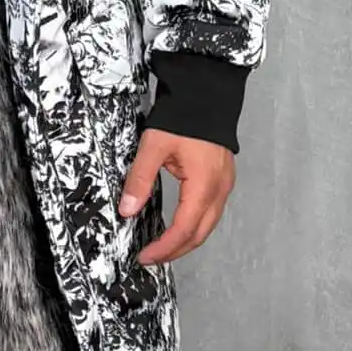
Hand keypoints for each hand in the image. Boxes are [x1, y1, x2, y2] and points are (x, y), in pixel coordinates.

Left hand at [118, 128, 235, 267]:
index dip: (164, 248)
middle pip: (199, 235)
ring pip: (208, 226)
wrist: (208, 92)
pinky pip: (211, 212)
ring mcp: (225, 185)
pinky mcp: (223, 179)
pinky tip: (179, 225)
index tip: (145, 257)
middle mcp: (219, 190)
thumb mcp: (154, 146)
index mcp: (203, 186)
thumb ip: (140, 179)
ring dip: (186, 240)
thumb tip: (127, 210)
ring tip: (163, 247)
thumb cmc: (184, 116)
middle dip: (175, 251)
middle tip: (151, 258)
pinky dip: (195, 225)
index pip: (184, 230)